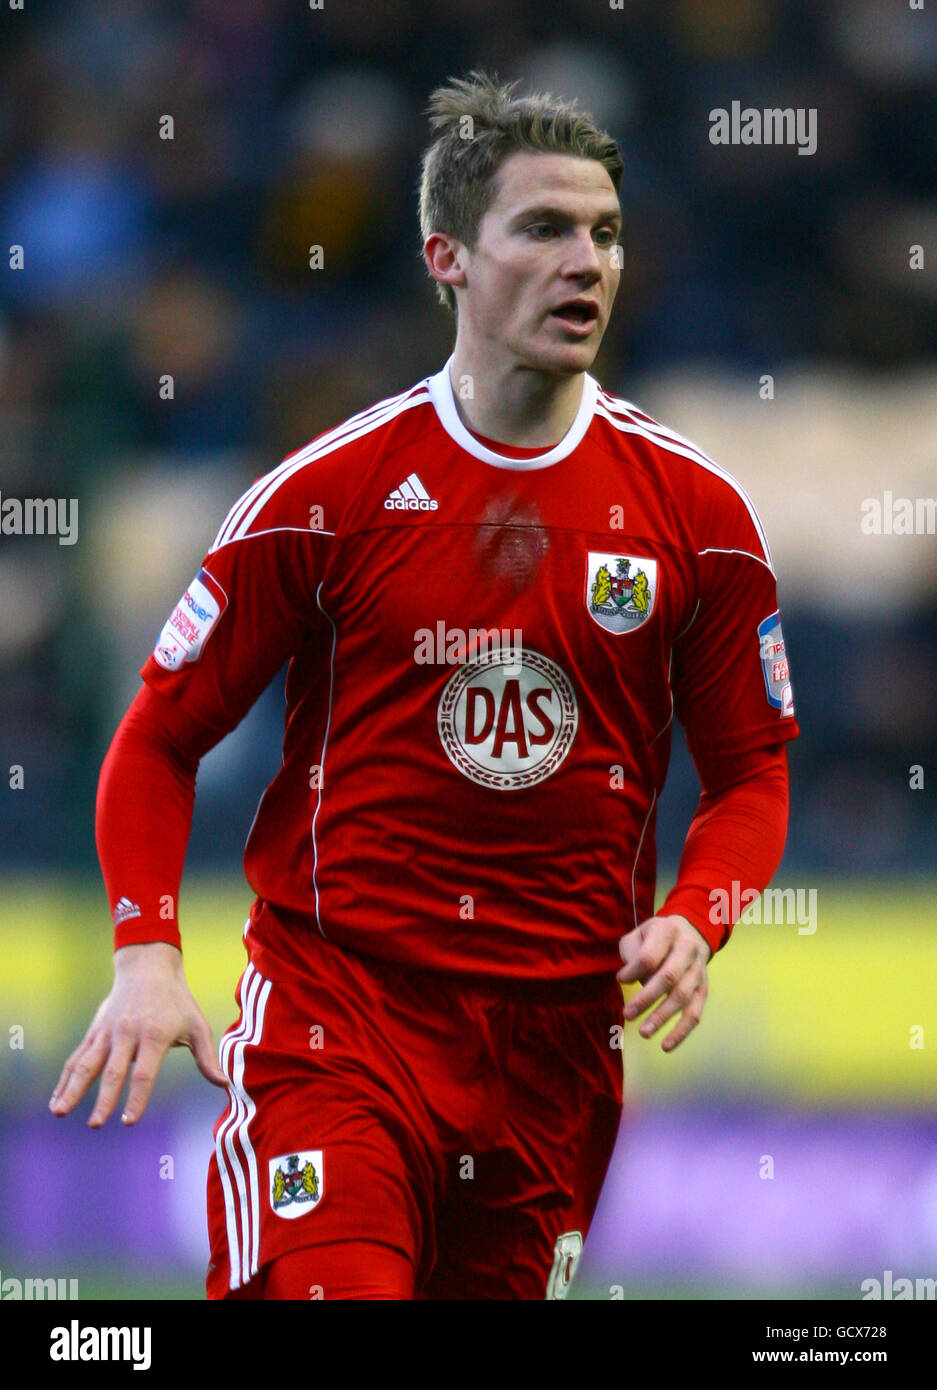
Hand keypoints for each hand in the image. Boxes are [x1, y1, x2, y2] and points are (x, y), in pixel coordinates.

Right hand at [49, 941, 227, 1126]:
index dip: (137, 1098)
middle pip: (114, 1071)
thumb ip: (207, 1056)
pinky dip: (66, 1079)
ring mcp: (108, 1032)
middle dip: (104, 1099)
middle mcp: (128, 1034)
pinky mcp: (95, 1031)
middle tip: (96, 1124)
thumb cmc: (177, 1000)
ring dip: (72, 1089)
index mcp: (154, 1035)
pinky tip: (57, 1099)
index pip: (144, 1073)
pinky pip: (78, 1058)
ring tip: (59, 1112)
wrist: (147, 966)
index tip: (129, 1121)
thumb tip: (223, 1083)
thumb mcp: (197, 1024)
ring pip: (87, 1064)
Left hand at [616, 914, 711, 1051]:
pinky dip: (681, 1031)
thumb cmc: (656, 937)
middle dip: (646, 998)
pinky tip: (666, 1045)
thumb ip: (631, 953)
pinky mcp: (704, 990)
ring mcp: (698, 971)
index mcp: (668, 932)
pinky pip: (695, 1013)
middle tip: (627, 1015)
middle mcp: (688, 950)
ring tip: (643, 1033)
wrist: (691, 932)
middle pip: (668, 977)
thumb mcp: (639, 934)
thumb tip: (629, 980)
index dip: (633, 971)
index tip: (619, 980)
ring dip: (662, 1017)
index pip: (649, 956)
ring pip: (682, 997)